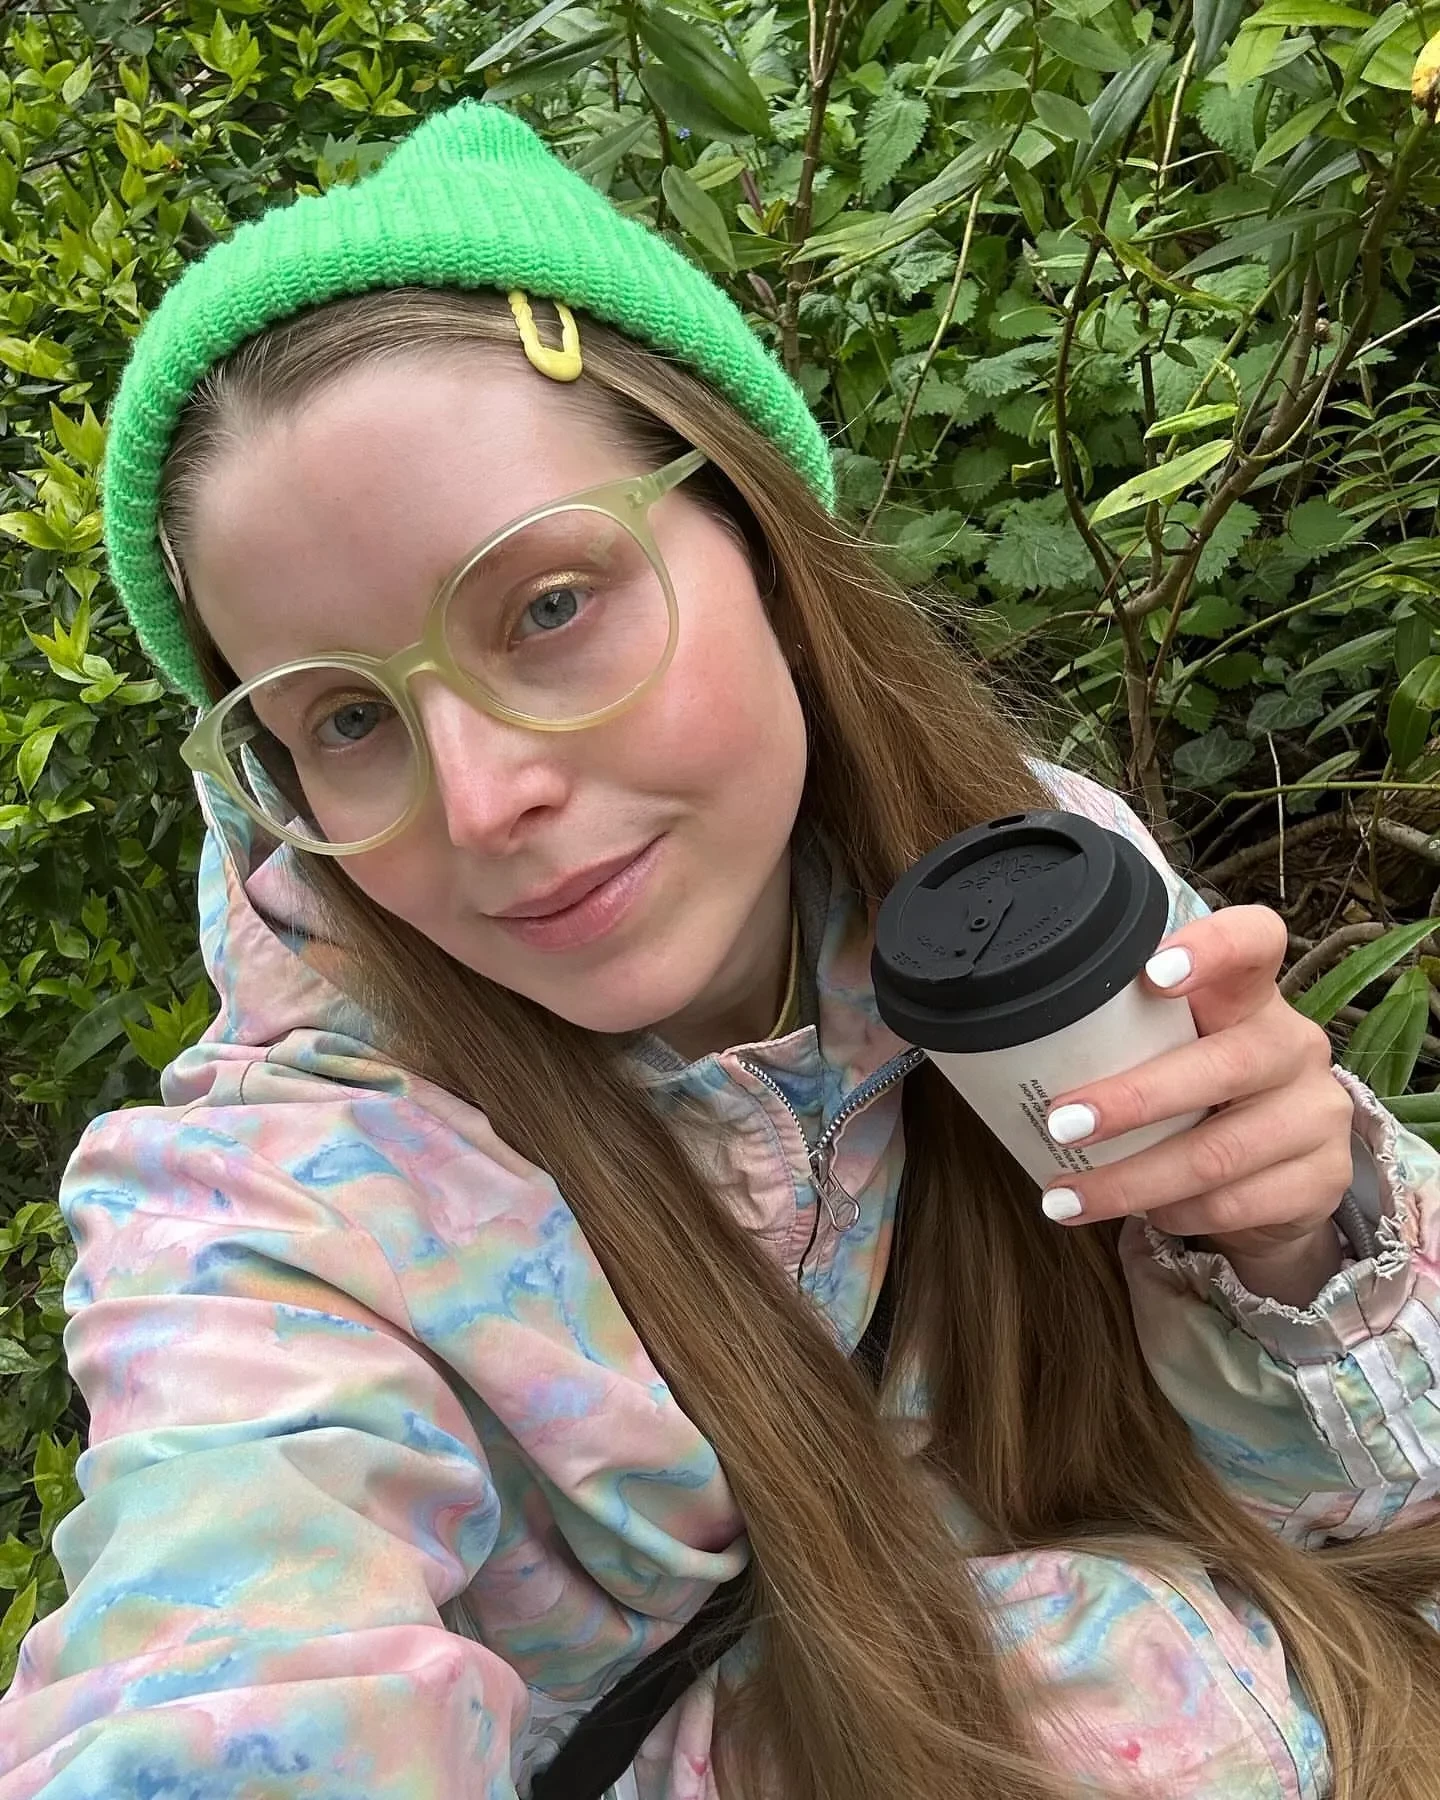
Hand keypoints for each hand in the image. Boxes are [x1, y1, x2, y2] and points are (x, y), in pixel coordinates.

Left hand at [1039, 905, 1355, 1305]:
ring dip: (1130, 1180)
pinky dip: (1176, 1213)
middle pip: (1225, 1064)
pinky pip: (1236, 1203)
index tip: (1152, 974)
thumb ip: (1121, 1031)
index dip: (1213, 947)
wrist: (1276, 1177)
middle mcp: (1293, 1045)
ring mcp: (1316, 1113)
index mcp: (1249, 996)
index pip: (1255, 941)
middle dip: (1133, 1099)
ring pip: (1219, 1153)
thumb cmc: (1197, 1095)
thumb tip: (992, 1040)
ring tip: (1062, 1197)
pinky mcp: (1323, 1180)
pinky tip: (1139, 1214)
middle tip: (1061, 1122)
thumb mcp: (1170, 1050)